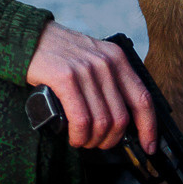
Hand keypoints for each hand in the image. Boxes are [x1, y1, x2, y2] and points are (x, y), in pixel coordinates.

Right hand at [26, 21, 156, 153]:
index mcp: (118, 59)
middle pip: (121, 118)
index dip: (149, 127)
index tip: (149, 146)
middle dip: (110, 140)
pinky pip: (81, 119)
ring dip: (92, 141)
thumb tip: (122, 120)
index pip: (143, 98)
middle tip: (98, 143)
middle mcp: (106, 63)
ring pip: (102, 122)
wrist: (33, 38)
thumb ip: (110, 82)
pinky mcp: (65, 78)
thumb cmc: (64, 54)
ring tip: (82, 140)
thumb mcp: (96, 59)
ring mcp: (87, 70)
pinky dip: (79, 135)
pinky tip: (74, 136)